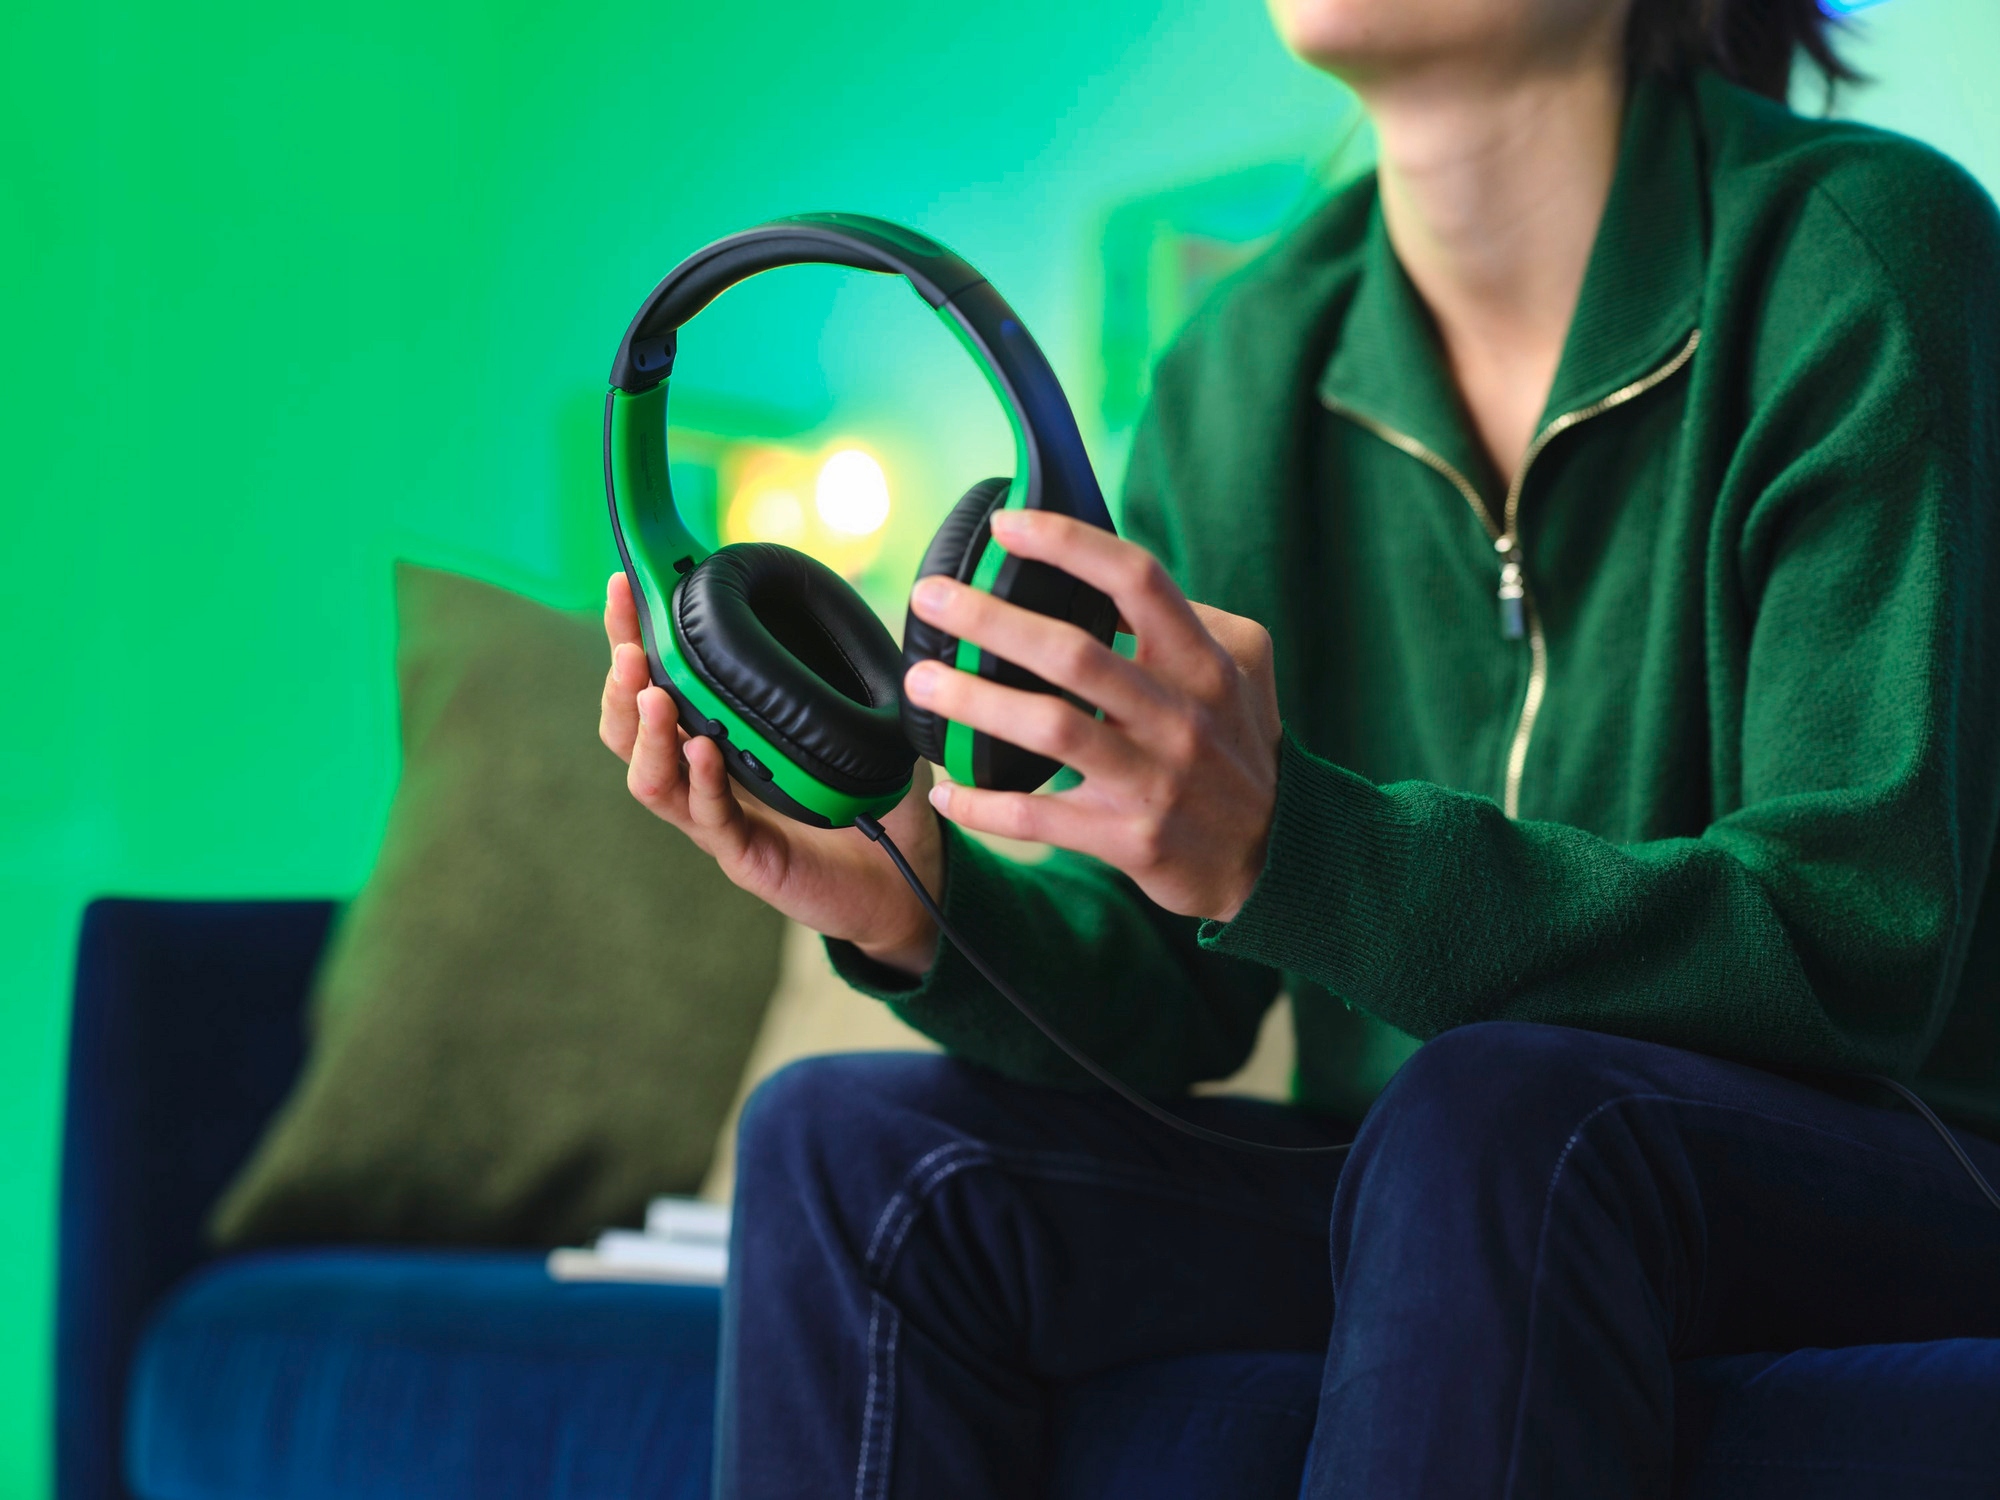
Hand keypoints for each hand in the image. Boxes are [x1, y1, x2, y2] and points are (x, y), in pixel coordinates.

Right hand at [598, 572, 941, 973]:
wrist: (901, 877)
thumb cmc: (870, 796)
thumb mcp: (852, 719)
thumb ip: (828, 668)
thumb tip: (820, 596)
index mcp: (716, 733)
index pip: (656, 679)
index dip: (630, 635)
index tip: (623, 585)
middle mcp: (702, 774)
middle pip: (629, 728)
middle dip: (621, 684)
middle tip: (629, 650)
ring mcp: (716, 818)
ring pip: (650, 778)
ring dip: (647, 735)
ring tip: (655, 697)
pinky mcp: (744, 856)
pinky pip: (709, 818)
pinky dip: (703, 782)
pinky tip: (703, 751)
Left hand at [902, 509, 1281, 922]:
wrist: (1277, 854)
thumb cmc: (1241, 747)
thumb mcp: (1240, 668)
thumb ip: (1184, 620)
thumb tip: (1099, 579)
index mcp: (1205, 660)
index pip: (1137, 579)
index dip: (1069, 545)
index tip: (1007, 526)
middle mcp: (1182, 715)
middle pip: (1074, 653)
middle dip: (990, 620)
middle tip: (930, 598)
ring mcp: (1156, 779)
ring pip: (1050, 729)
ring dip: (974, 702)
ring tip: (921, 683)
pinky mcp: (1130, 838)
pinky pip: (1040, 818)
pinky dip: (984, 804)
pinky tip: (943, 791)